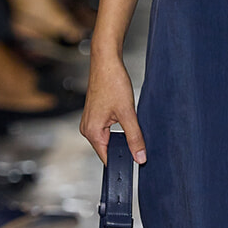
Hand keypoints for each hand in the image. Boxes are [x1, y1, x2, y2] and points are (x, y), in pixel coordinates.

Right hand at [80, 50, 145, 164]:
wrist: (107, 62)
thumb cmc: (112, 83)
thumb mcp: (128, 113)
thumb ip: (135, 138)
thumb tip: (140, 157)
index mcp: (92, 132)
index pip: (107, 159)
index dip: (121, 163)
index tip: (135, 165)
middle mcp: (87, 129)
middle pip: (108, 150)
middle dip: (123, 149)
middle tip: (139, 144)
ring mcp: (90, 122)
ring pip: (109, 139)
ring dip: (121, 138)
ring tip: (131, 127)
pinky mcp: (95, 116)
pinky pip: (107, 130)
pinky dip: (118, 129)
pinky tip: (126, 121)